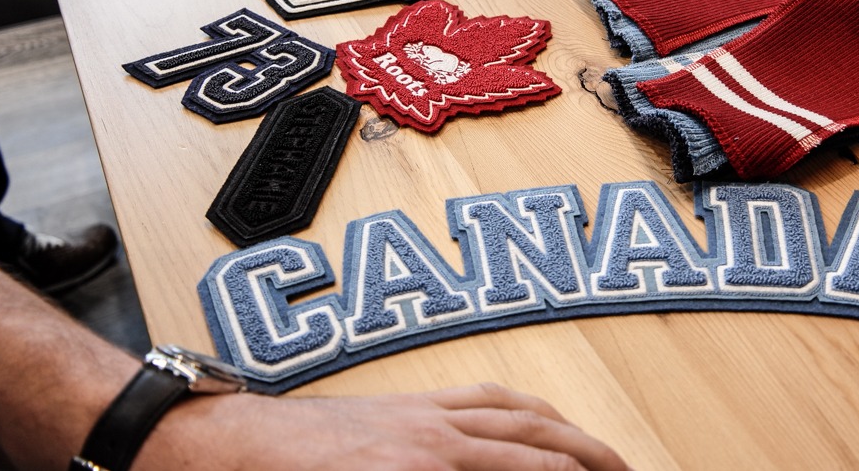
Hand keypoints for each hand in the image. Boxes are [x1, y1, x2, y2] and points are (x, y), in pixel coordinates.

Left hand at [139, 381, 632, 470]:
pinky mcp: (410, 403)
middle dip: (591, 459)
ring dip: (570, 431)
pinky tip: (538, 412)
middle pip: (538, 443)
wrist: (234, 450)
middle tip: (625, 470)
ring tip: (602, 450)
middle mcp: (436, 438)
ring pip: (519, 414)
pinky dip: (524, 405)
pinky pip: (483, 396)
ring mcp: (426, 413)